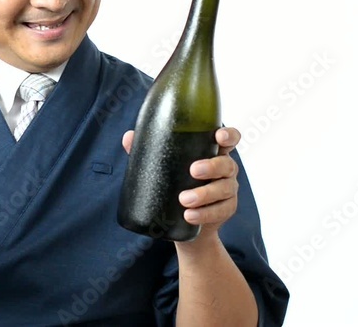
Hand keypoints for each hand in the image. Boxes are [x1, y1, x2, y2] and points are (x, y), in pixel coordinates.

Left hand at [122, 127, 240, 240]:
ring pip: (223, 188)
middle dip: (211, 167)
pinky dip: (205, 214)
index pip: (229, 139)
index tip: (218, 136)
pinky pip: (220, 210)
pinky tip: (190, 215)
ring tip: (184, 200)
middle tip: (193, 171)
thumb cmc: (177, 184)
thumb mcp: (165, 166)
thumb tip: (128, 137)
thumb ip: (149, 150)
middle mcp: (225, 169)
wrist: (184, 222)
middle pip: (226, 164)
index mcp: (212, 152)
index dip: (228, 135)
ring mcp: (227, 189)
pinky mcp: (226, 209)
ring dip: (204, 194)